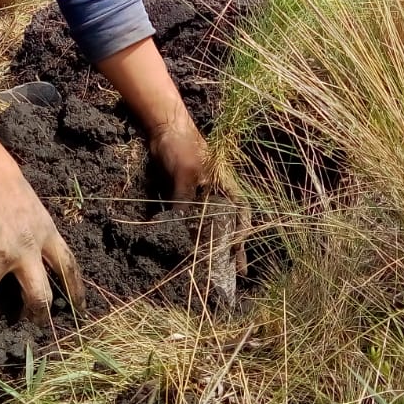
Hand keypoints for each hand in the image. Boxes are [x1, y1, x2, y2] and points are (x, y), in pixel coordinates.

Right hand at [0, 101, 84, 321]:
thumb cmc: (2, 177)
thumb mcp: (29, 204)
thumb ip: (31, 228)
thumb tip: (29, 248)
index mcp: (46, 233)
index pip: (68, 268)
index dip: (75, 292)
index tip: (80, 311)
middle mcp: (27, 250)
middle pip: (38, 297)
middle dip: (34, 318)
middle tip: (29, 331)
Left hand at [149, 116, 251, 287]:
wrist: (163, 128)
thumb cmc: (182, 145)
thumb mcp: (185, 173)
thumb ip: (184, 200)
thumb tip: (179, 229)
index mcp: (226, 186)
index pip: (240, 215)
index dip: (241, 236)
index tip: (236, 256)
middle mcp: (216, 194)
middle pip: (227, 225)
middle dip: (231, 249)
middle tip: (235, 276)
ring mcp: (200, 196)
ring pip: (208, 226)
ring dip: (210, 246)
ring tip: (212, 271)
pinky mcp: (183, 197)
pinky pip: (189, 220)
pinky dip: (188, 234)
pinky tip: (185, 250)